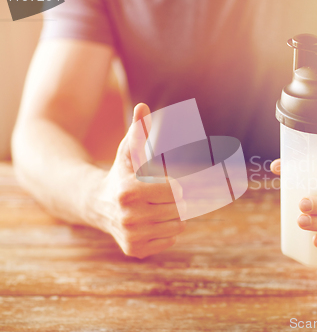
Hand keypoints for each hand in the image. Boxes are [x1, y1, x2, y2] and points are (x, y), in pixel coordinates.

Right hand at [90, 103, 185, 258]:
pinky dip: (166, 231)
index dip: (174, 186)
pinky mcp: (135, 250)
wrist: (96, 204)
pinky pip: (169, 241)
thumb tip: (143, 106)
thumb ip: (138, 131)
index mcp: (130, 191)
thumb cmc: (120, 174)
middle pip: (179, 210)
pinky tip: (150, 222)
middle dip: (175, 201)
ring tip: (155, 209)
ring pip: (178, 227)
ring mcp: (131, 236)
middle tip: (161, 197)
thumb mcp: (128, 152)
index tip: (166, 183)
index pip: (176, 191)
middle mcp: (129, 217)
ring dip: (173, 216)